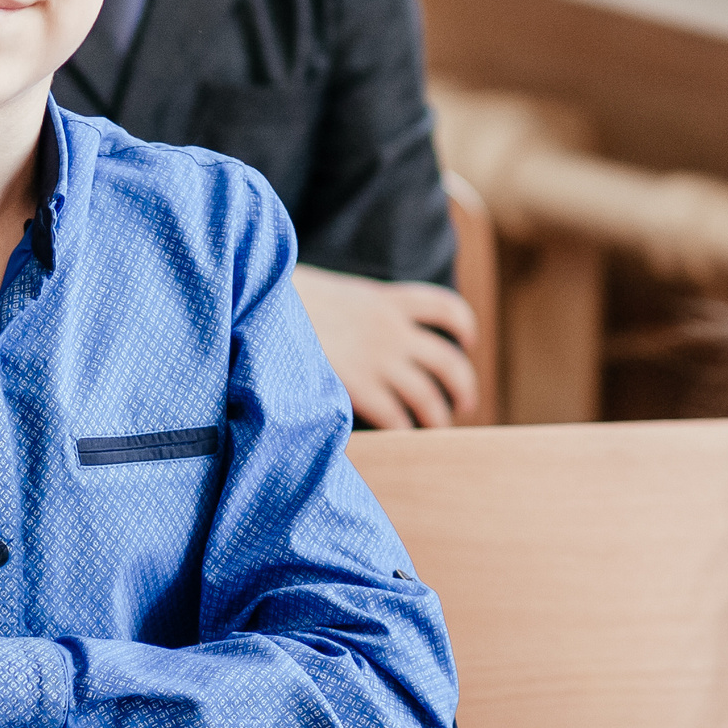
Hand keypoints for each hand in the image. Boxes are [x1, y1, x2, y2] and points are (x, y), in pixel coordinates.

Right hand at [291, 268, 478, 429]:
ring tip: (436, 428)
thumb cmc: (278, 297)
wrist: (261, 305)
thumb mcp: (323, 290)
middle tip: (463, 403)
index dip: (462, 325)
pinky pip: (395, 417)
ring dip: (439, 417)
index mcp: (383, 300)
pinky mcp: (358, 387)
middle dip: (462, 386)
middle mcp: (390, 330)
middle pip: (449, 362)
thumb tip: (338, 322)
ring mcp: (376, 360)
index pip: (442, 307)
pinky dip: (401, 430)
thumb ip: (344, 308)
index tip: (466, 342)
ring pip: (429, 396)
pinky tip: (398, 436)